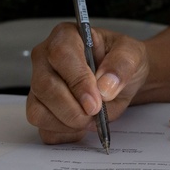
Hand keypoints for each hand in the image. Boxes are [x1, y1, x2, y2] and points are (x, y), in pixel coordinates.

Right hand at [26, 23, 149, 144]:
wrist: (120, 79)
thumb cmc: (121, 61)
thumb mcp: (132, 54)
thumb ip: (121, 65)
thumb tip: (105, 87)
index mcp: (66, 36)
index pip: (61, 55)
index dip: (78, 81)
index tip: (96, 101)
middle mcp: (45, 59)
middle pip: (45, 86)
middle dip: (73, 108)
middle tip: (97, 114)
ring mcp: (38, 85)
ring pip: (38, 111)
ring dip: (69, 122)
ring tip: (93, 118)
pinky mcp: (40, 109)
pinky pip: (44, 129)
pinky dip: (65, 134)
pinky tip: (83, 125)